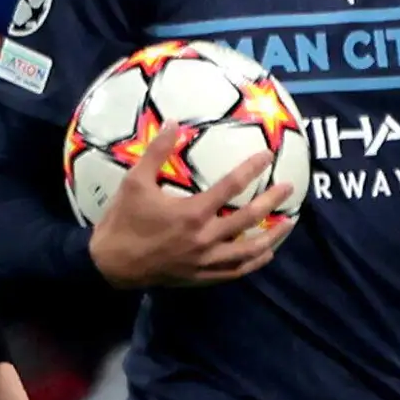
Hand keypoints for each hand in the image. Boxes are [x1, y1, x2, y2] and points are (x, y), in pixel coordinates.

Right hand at [88, 134, 294, 288]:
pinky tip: (265, 254)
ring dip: (271, 236)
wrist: (110, 264)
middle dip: (272, 201)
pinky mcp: (201, 276)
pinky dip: (253, 263)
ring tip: (288, 223)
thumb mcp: (135, 181)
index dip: (252, 168)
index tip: (267, 156)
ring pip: (249, 250)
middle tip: (288, 188)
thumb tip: (174, 123)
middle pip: (249, 218)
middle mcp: (205, 238)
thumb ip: (157, 152)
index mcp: (192, 213)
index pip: (231, 186)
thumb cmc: (123, 221)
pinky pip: (235, 272)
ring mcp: (205, 260)